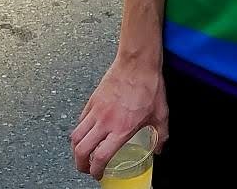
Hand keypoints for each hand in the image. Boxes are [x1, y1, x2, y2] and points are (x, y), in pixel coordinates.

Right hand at [70, 57, 167, 179]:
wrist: (138, 61)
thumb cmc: (149, 84)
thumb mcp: (161, 113)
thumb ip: (160, 134)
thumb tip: (159, 147)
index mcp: (121, 128)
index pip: (101, 157)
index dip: (96, 170)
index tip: (98, 174)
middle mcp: (105, 121)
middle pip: (81, 150)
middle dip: (81, 165)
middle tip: (86, 167)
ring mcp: (96, 110)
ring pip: (75, 136)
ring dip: (76, 149)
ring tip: (82, 153)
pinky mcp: (92, 100)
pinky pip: (80, 120)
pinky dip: (80, 130)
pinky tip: (87, 131)